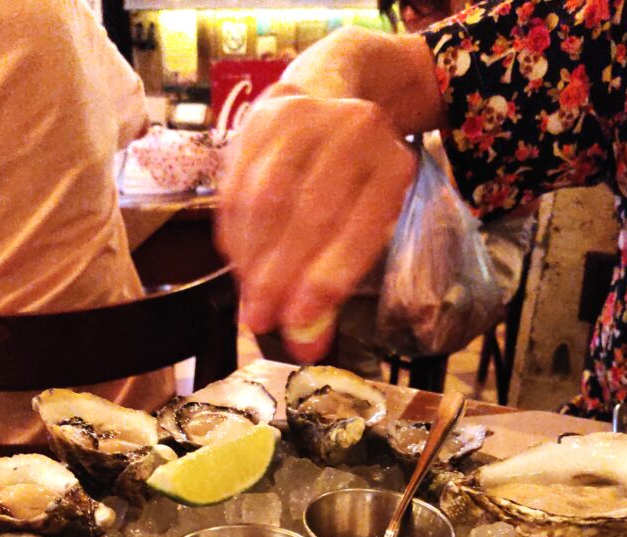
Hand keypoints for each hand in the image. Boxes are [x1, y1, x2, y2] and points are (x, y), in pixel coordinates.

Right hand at [217, 86, 416, 362]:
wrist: (330, 100)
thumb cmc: (351, 185)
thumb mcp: (363, 226)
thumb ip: (334, 285)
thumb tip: (305, 347)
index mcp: (393, 164)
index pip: (359, 227)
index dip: (327, 277)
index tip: (297, 321)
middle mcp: (353, 131)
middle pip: (310, 212)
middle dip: (280, 275)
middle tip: (261, 321)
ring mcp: (304, 117)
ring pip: (266, 198)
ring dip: (251, 258)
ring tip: (247, 301)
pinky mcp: (260, 117)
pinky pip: (237, 184)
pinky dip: (234, 233)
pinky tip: (237, 265)